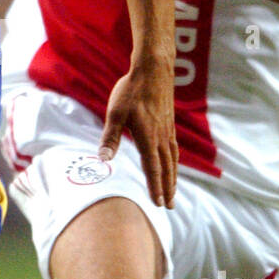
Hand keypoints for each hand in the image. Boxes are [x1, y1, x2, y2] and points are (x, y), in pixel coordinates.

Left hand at [99, 60, 176, 206]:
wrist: (153, 70)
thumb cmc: (131, 91)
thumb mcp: (115, 113)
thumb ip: (110, 137)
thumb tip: (103, 159)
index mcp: (147, 137)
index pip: (153, 168)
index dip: (155, 186)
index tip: (158, 203)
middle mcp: (161, 138)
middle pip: (166, 169)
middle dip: (167, 189)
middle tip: (168, 207)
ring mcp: (168, 131)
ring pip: (173, 161)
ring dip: (173, 179)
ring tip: (173, 194)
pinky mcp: (169, 125)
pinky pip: (174, 151)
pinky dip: (175, 164)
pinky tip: (173, 167)